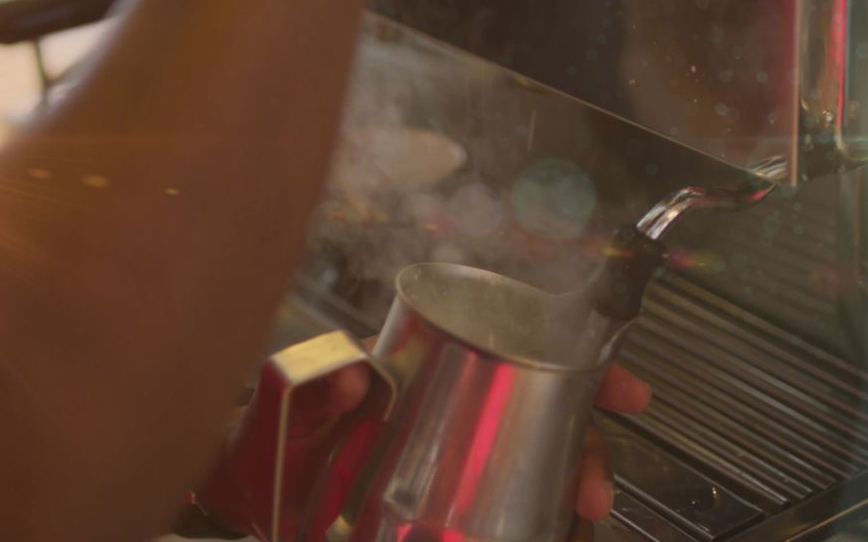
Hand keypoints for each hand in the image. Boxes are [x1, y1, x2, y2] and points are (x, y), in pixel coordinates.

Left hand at [294, 361, 651, 521]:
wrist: (246, 488)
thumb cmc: (267, 434)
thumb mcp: (287, 405)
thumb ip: (312, 386)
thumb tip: (354, 375)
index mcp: (423, 362)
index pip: (514, 343)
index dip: (576, 361)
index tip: (622, 389)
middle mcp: (445, 401)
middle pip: (539, 408)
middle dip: (585, 442)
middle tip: (595, 487)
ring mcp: (444, 449)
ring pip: (529, 456)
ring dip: (566, 483)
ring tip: (579, 517)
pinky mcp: (438, 492)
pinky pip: (502, 497)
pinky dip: (534, 511)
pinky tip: (551, 528)